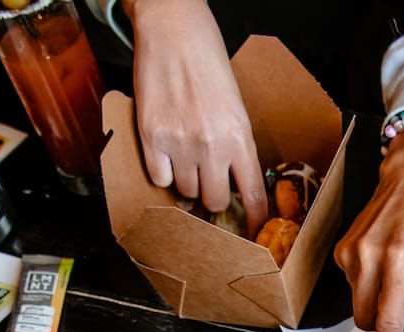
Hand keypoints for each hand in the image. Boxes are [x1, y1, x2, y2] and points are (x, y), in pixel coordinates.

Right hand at [122, 0, 267, 235]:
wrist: (174, 31)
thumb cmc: (207, 61)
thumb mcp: (235, 105)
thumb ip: (235, 143)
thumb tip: (233, 178)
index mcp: (240, 137)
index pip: (251, 194)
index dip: (252, 217)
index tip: (251, 228)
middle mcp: (211, 145)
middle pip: (214, 200)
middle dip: (213, 198)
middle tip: (209, 184)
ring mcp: (179, 143)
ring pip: (185, 190)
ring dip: (186, 181)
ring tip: (185, 158)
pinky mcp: (151, 137)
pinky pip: (158, 177)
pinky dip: (161, 171)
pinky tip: (165, 153)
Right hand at [334, 129, 403, 331]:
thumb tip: (389, 325)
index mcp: (399, 262)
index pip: (388, 320)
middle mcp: (369, 257)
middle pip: (364, 318)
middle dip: (377, 321)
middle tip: (395, 300)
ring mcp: (350, 253)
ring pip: (356, 302)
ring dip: (371, 297)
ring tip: (390, 267)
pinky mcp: (339, 250)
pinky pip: (351, 283)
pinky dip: (364, 280)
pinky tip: (377, 257)